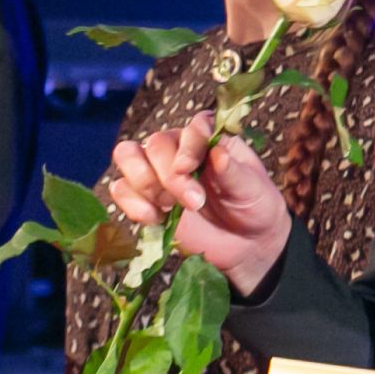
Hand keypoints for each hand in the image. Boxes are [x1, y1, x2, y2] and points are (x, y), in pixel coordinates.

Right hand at [109, 111, 291, 295]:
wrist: (245, 245)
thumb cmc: (254, 207)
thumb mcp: (254, 190)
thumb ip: (235, 172)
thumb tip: (218, 154)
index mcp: (210, 138)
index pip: (191, 128)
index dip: (187, 147)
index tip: (190, 169)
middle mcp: (180, 147)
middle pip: (156, 144)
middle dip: (169, 176)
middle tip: (195, 203)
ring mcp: (157, 171)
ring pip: (128, 155)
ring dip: (145, 183)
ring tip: (169, 208)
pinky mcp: (143, 197)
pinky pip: (120, 189)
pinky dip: (133, 204)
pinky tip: (155, 219)